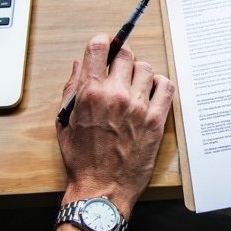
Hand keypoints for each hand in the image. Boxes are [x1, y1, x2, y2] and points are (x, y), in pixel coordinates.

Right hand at [56, 37, 174, 213]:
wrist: (102, 188)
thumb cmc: (81, 158)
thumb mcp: (65, 121)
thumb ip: (72, 89)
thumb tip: (80, 64)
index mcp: (90, 93)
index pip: (100, 48)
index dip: (103, 42)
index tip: (106, 45)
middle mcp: (116, 95)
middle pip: (126, 54)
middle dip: (121, 58)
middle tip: (119, 70)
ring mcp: (139, 107)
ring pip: (146, 68)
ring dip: (139, 73)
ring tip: (134, 87)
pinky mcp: (156, 120)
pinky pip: (166, 87)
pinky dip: (160, 85)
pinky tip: (151, 94)